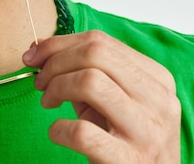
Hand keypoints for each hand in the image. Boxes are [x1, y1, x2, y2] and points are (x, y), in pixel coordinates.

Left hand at [22, 30, 180, 163]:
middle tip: (40, 82)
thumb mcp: (111, 101)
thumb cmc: (124, 141)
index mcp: (156, 78)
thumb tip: (38, 47)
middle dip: (55, 62)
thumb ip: (83, 72)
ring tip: (48, 102)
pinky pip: (82, 132)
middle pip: (95, 54)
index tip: (34, 56)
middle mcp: (158, 100)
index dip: (59, 44)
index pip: (101, 41)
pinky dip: (58, 129)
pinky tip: (57, 132)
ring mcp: (147, 131)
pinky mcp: (129, 161)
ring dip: (56, 87)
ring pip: (90, 81)